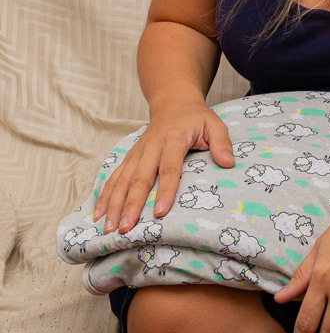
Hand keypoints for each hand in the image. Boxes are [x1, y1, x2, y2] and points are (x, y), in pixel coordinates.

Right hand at [93, 98, 234, 233]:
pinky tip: (98, 214)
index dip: (165, 191)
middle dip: (131, 205)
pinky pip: (114, 177)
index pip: (169, 168)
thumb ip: (222, 143)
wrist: (173, 103)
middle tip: (125, 229)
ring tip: (109, 228)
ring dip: (114, 205)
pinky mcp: (129, 157)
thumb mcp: (214, 125)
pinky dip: (104, 195)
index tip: (159, 212)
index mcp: (173, 139)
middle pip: (139, 178)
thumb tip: (228, 163)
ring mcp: (137, 152)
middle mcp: (151, 147)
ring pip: (122, 180)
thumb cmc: (196, 118)